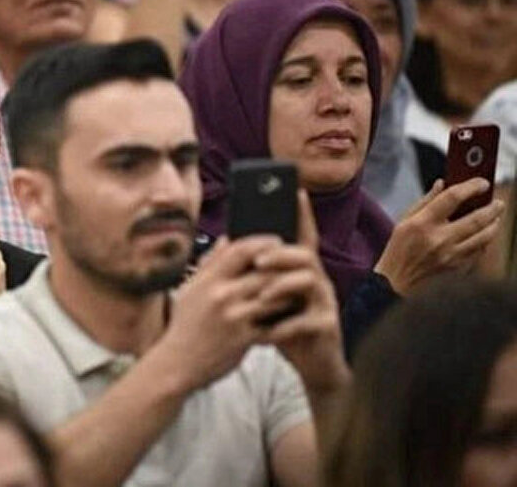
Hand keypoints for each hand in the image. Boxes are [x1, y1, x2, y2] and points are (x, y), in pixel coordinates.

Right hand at [154, 234, 281, 390]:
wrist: (178, 362)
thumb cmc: (185, 324)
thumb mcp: (190, 289)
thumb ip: (209, 264)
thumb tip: (226, 239)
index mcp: (208, 280)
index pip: (241, 250)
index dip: (263, 242)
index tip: (277, 241)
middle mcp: (221, 295)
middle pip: (264, 272)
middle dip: (284, 267)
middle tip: (296, 265)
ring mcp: (234, 317)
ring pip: (274, 297)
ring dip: (290, 292)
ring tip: (299, 289)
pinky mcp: (245, 338)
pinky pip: (273, 324)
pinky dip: (285, 318)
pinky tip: (292, 315)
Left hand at [256, 191, 349, 395]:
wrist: (311, 364)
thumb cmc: (283, 325)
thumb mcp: (265, 296)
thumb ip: (253, 272)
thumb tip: (227, 244)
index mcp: (300, 270)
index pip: (302, 235)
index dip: (301, 214)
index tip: (295, 190)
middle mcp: (317, 280)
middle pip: (305, 255)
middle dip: (281, 254)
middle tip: (257, 262)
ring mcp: (325, 302)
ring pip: (312, 282)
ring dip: (283, 287)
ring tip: (262, 296)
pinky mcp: (327, 326)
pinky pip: (311, 320)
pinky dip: (287, 326)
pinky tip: (269, 333)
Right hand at [375, 178, 504, 294]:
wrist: (396, 283)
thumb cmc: (398, 250)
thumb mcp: (403, 221)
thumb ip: (425, 201)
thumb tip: (442, 184)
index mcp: (422, 223)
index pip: (452, 197)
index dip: (471, 187)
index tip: (481, 183)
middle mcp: (438, 239)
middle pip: (476, 218)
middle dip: (493, 208)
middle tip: (498, 202)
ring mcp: (450, 255)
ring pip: (484, 237)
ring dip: (494, 224)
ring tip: (496, 217)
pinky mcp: (457, 268)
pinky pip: (480, 252)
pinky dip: (485, 242)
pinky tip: (485, 236)